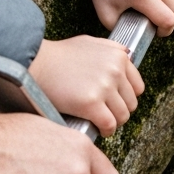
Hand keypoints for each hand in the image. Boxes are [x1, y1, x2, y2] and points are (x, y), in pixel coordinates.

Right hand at [29, 36, 144, 135]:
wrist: (35, 63)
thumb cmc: (59, 56)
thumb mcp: (91, 43)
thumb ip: (112, 50)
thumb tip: (128, 57)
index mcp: (119, 56)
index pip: (138, 87)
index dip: (125, 97)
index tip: (114, 102)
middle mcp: (115, 70)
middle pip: (131, 104)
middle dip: (118, 110)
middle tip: (104, 112)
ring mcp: (104, 87)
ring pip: (122, 116)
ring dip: (112, 122)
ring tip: (99, 120)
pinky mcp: (92, 103)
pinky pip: (109, 125)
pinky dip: (105, 130)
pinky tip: (96, 128)